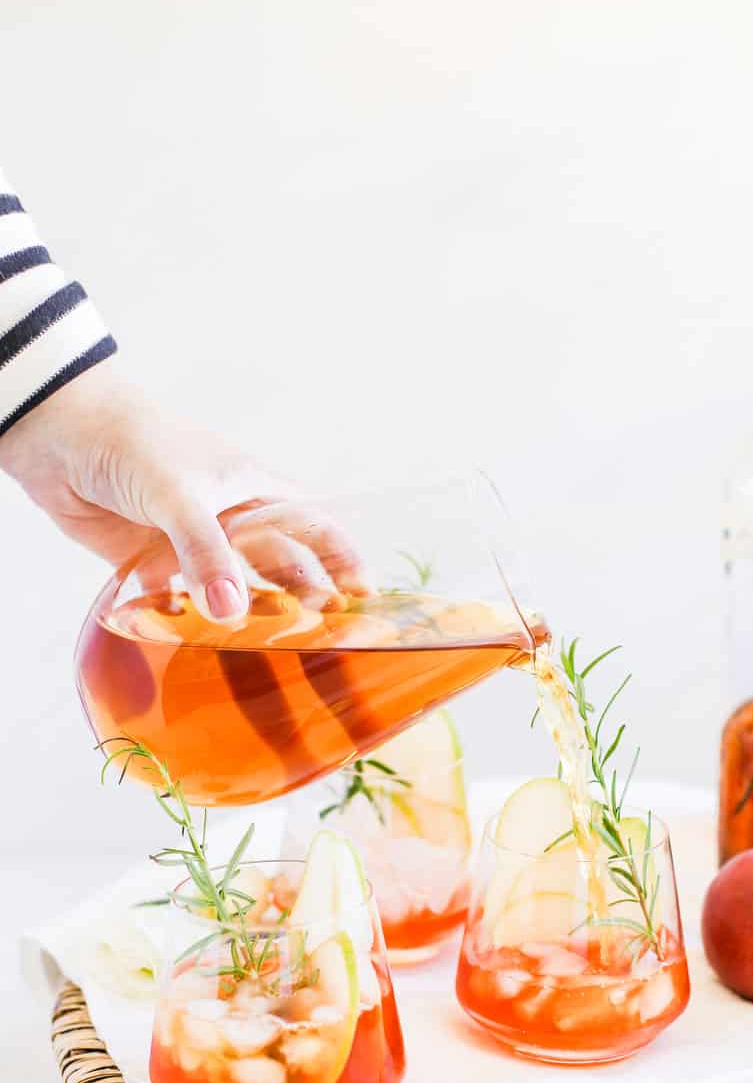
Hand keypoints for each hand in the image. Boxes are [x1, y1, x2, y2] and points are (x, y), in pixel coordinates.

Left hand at [0, 360, 364, 618]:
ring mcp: (193, 541)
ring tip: (270, 651)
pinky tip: (201, 648)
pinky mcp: (151, 562)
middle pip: (281, 566)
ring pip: (233, 589)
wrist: (58, 431)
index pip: (316, 526)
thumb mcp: (182, 494)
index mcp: (255, 488)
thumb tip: (232, 612)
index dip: (343, 560)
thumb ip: (207, 554)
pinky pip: (179, 603)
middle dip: (302, 600)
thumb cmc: (135, 440)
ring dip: (248, 618)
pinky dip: (188, 623)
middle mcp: (231, 517)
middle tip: (322, 638)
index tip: (364, 598)